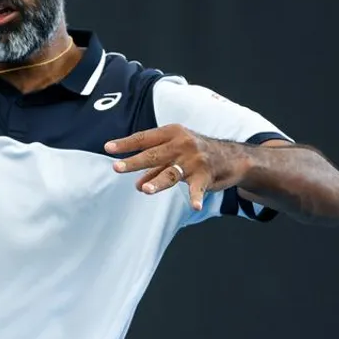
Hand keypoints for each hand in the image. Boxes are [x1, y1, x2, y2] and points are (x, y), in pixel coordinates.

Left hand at [105, 124, 252, 209]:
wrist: (231, 157)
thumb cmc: (195, 153)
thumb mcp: (173, 154)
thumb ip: (155, 168)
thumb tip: (137, 185)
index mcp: (171, 133)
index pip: (144, 138)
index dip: (126, 144)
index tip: (108, 148)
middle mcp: (182, 144)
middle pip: (153, 155)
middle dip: (134, 162)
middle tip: (116, 168)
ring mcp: (194, 160)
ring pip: (171, 172)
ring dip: (158, 181)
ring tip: (146, 190)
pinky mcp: (206, 175)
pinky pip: (198, 189)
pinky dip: (196, 197)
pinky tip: (194, 205)